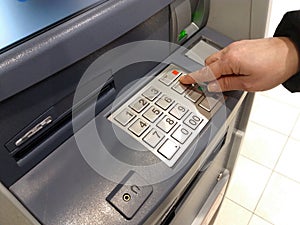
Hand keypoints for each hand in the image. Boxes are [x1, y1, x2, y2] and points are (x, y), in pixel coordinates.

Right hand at [180, 37, 299, 91]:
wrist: (291, 53)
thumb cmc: (274, 68)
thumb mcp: (249, 84)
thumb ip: (227, 85)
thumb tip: (212, 87)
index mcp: (229, 60)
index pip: (205, 72)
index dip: (193, 78)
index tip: (184, 80)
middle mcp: (230, 51)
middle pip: (208, 64)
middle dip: (206, 75)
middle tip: (211, 87)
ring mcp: (235, 47)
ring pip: (216, 59)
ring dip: (216, 70)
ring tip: (226, 81)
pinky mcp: (241, 46)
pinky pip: (225, 56)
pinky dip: (224, 65)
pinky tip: (233, 73)